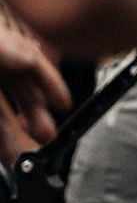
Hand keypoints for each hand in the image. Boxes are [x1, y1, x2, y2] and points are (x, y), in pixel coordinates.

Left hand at [0, 26, 71, 162]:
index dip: (51, 82)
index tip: (64, 103)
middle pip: (22, 91)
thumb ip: (5, 50)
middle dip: (37, 116)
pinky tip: (5, 152)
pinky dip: (0, 138)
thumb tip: (29, 58)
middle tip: (50, 136)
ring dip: (14, 134)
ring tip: (22, 155)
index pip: (33, 62)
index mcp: (5, 47)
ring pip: (3, 111)